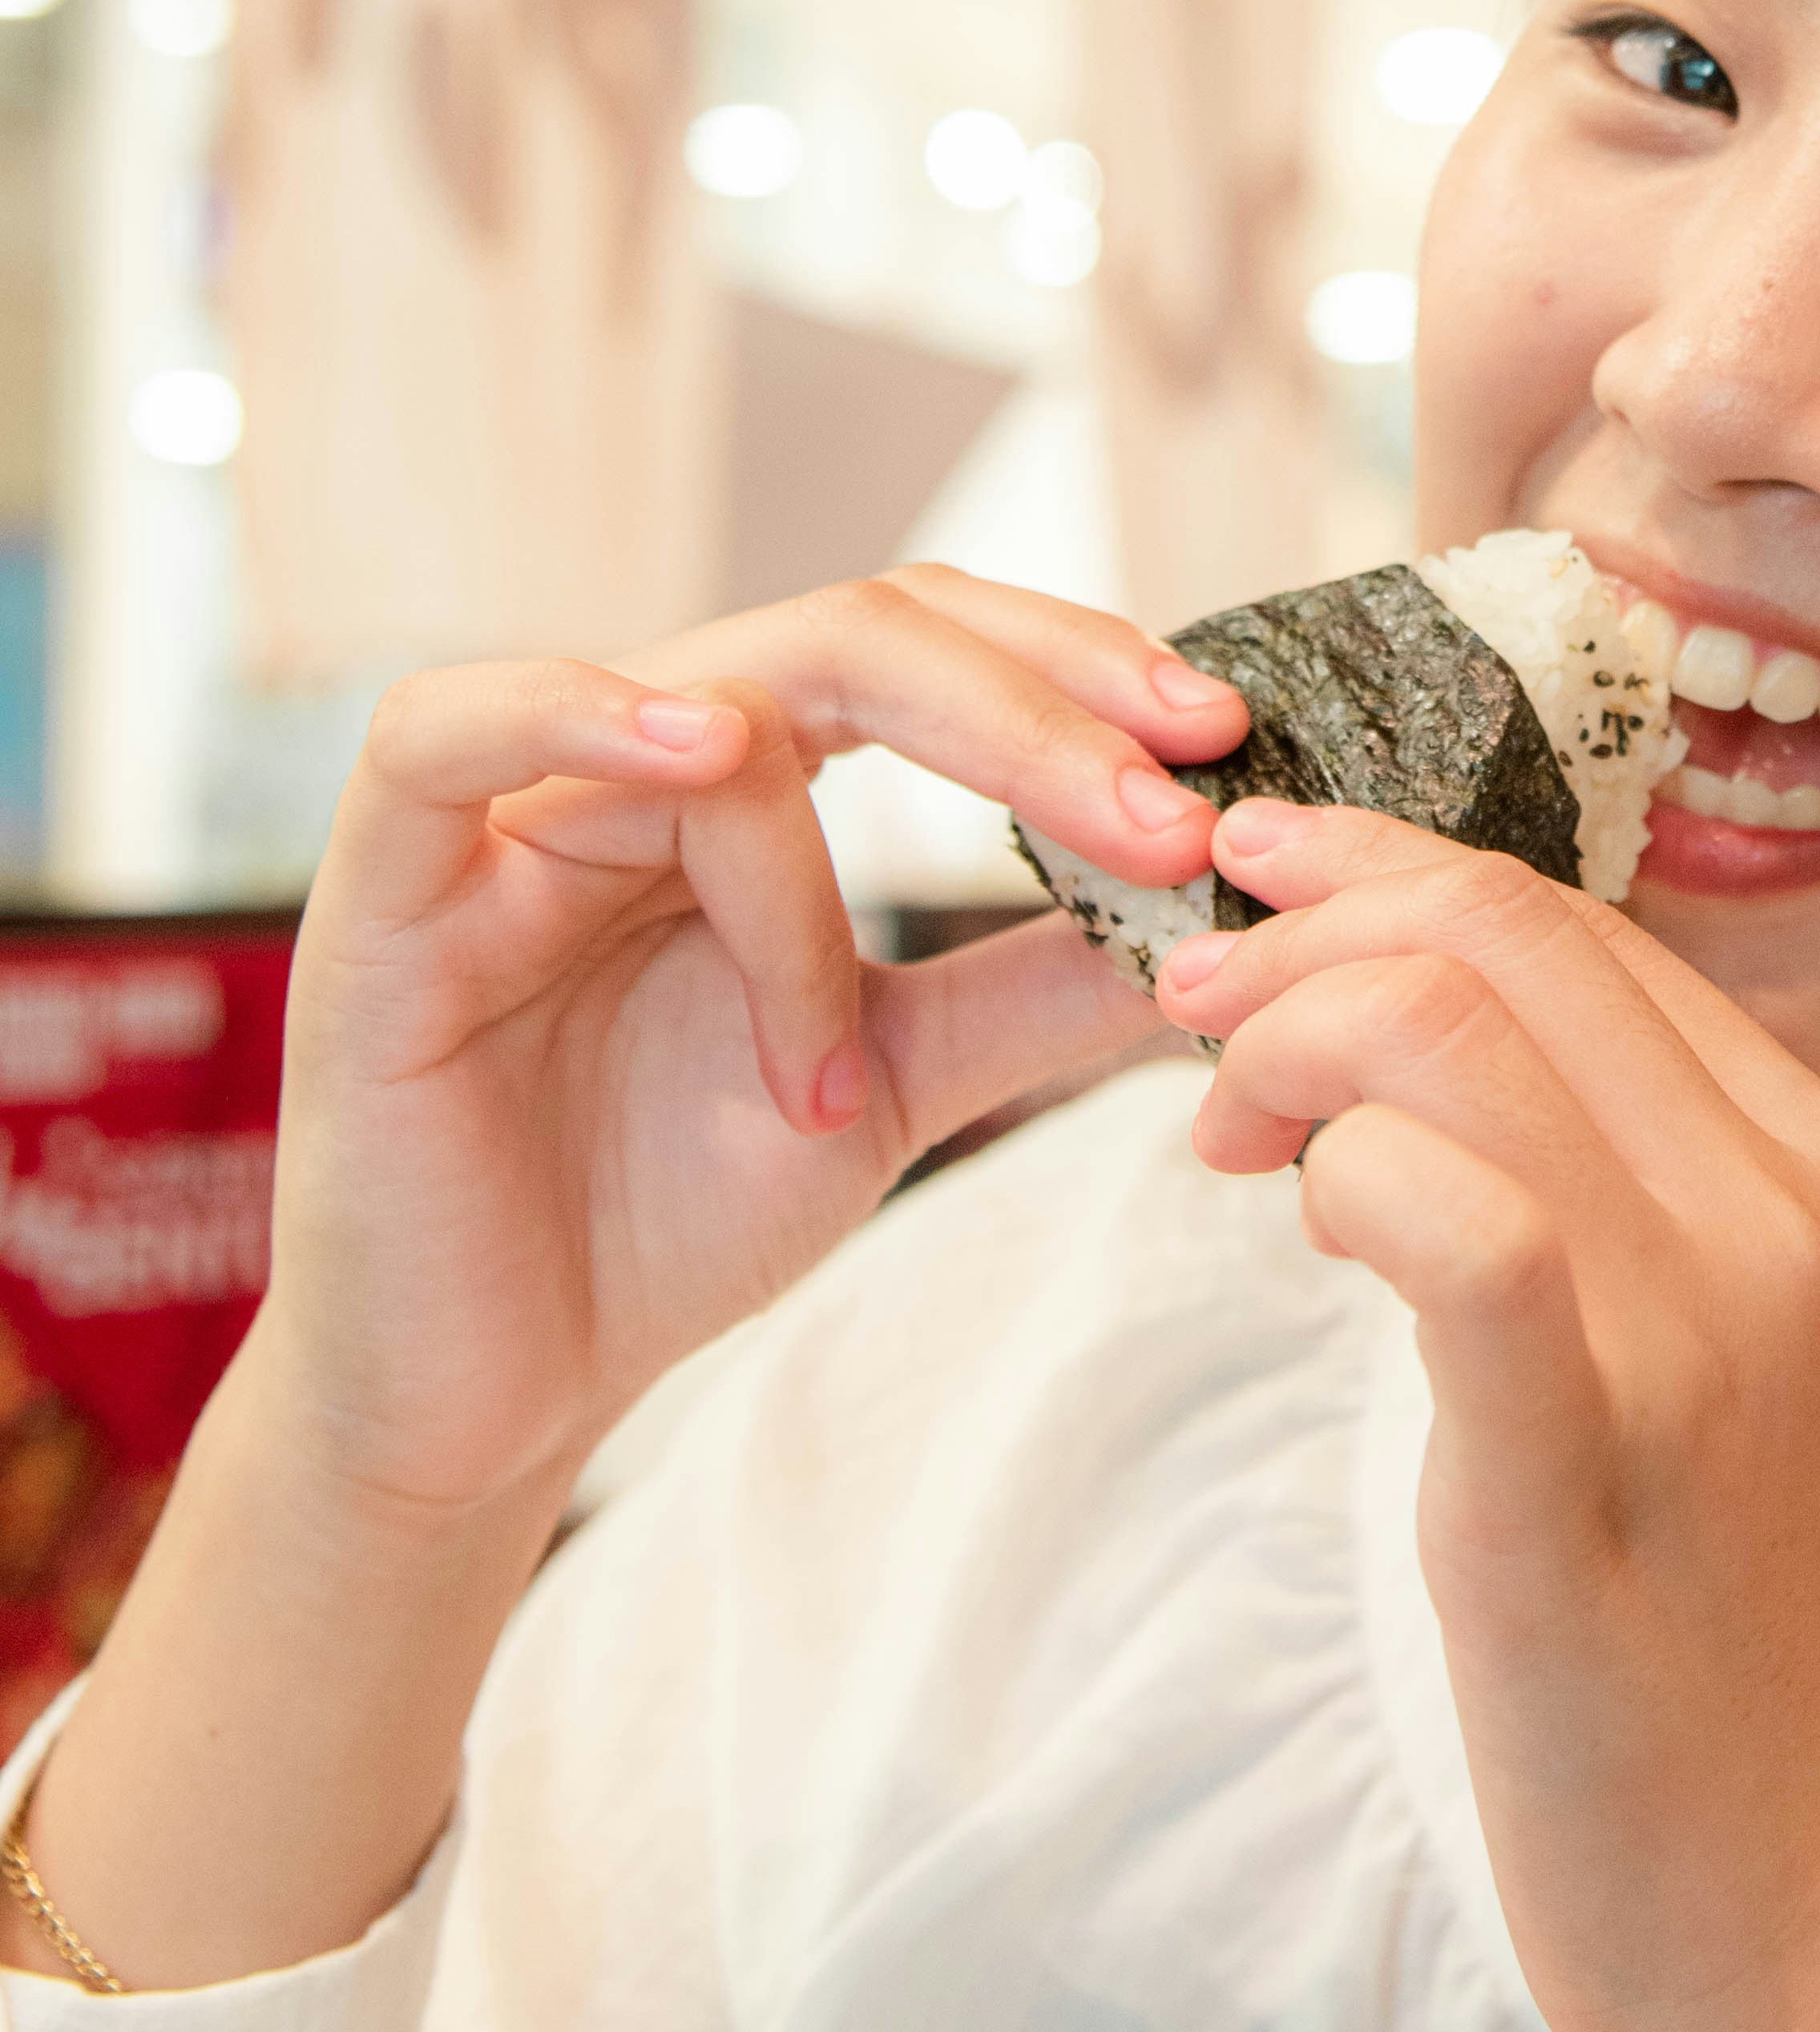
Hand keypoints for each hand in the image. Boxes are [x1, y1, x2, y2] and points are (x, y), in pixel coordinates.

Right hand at [257, 566, 1245, 1520]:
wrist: (492, 1397)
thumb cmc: (661, 1218)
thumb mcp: (891, 1082)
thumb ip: (1034, 990)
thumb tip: (1230, 911)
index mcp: (749, 784)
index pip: (932, 643)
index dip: (1077, 670)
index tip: (1222, 739)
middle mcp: (633, 761)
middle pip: (850, 633)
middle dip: (1031, 708)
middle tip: (1169, 803)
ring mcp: (505, 816)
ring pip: (704, 711)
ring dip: (807, 889)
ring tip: (835, 1066)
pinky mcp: (377, 896)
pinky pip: (446, 733)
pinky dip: (579, 713)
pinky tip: (693, 753)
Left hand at [1160, 805, 1819, 2031]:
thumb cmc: (1769, 1685)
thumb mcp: (1753, 1391)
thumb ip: (1642, 1223)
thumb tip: (1442, 1096)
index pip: (1588, 933)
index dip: (1394, 888)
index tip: (1264, 920)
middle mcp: (1797, 1218)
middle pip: (1515, 940)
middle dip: (1310, 925)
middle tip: (1189, 1004)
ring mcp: (1712, 1340)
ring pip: (1463, 1036)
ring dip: (1292, 1033)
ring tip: (1216, 1129)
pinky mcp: (1598, 1474)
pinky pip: (1463, 1233)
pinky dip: (1349, 1173)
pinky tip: (1301, 1220)